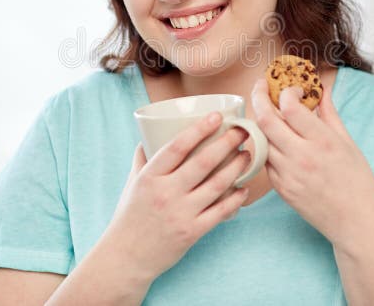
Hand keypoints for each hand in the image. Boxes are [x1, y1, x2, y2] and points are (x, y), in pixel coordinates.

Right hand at [105, 112, 251, 280]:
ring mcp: (180, 213)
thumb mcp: (132, 183)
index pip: (177, 147)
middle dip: (227, 143)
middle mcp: (165, 193)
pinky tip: (243, 189)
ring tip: (247, 155)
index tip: (217, 116)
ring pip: (217, 185)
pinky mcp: (192, 232)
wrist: (126, 257)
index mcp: (150, 177)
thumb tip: (148, 133)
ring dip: (236, 167)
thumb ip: (142, 158)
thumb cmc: (129, 217)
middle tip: (242, 132)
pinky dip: (235, 199)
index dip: (199, 129)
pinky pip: (220, 212)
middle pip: (203, 162)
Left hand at [250, 78, 373, 246]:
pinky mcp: (281, 189)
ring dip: (261, 123)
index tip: (292, 90)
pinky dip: (267, 146)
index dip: (286, 91)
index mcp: (323, 141)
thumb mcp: (347, 142)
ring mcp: (288, 175)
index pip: (289, 107)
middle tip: (260, 87)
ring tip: (269, 113)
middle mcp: (302, 157)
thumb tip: (321, 89)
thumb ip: (329, 113)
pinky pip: (265, 161)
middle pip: (265, 120)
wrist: (357, 223)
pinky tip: (277, 142)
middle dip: (258, 97)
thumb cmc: (358, 181)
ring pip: (261, 139)